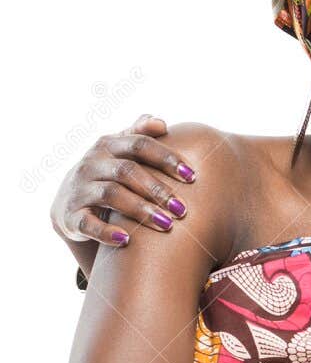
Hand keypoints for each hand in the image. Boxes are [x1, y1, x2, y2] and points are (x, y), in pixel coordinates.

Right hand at [50, 114, 195, 246]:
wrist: (67, 204)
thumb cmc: (106, 176)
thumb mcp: (118, 152)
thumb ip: (138, 135)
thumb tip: (160, 122)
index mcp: (108, 145)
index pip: (139, 144)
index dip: (165, 158)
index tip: (192, 175)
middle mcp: (91, 163)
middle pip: (127, 171)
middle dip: (157, 189)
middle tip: (182, 209)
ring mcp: (80, 189)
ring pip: (111, 195)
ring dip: (140, 210)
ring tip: (167, 224)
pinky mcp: (72, 216)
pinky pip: (88, 223)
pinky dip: (106, 232)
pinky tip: (126, 240)